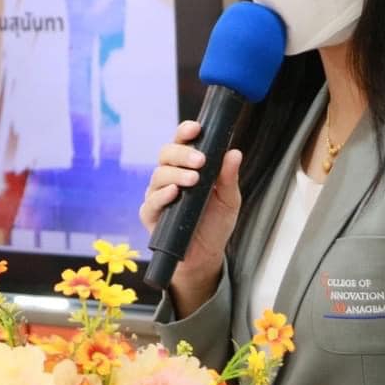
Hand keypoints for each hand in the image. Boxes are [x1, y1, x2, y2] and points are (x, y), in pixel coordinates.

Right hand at [140, 121, 242, 306]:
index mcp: (186, 166)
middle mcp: (168, 176)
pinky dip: (162, 196)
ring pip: (158, 175)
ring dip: (176, 174)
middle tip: (200, 160)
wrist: (205, 255)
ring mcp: (157, 194)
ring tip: (193, 180)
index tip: (196, 128)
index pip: (182, 142)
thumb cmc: (214, 223)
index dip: (186, 132)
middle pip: (166, 154)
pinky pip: (150, 202)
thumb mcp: (228, 199)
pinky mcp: (150, 215)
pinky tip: (174, 194)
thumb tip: (234, 153)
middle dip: (182, 153)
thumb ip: (228, 177)